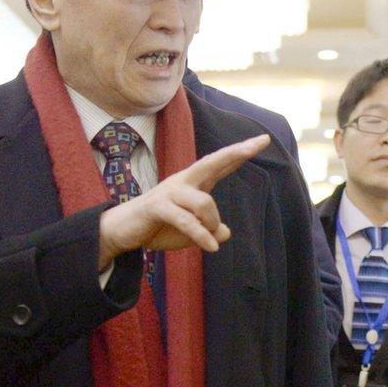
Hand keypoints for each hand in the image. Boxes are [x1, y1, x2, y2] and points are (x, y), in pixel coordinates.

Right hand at [97, 134, 269, 268]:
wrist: (123, 230)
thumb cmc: (160, 226)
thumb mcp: (192, 233)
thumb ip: (210, 230)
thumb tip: (226, 233)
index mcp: (194, 182)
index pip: (222, 164)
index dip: (241, 152)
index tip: (264, 139)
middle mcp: (184, 180)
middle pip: (213, 161)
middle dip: (236, 153)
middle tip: (258, 144)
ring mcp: (171, 191)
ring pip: (205, 202)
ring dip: (212, 224)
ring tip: (209, 240)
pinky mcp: (158, 206)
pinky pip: (187, 220)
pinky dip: (202, 235)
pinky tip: (211, 247)